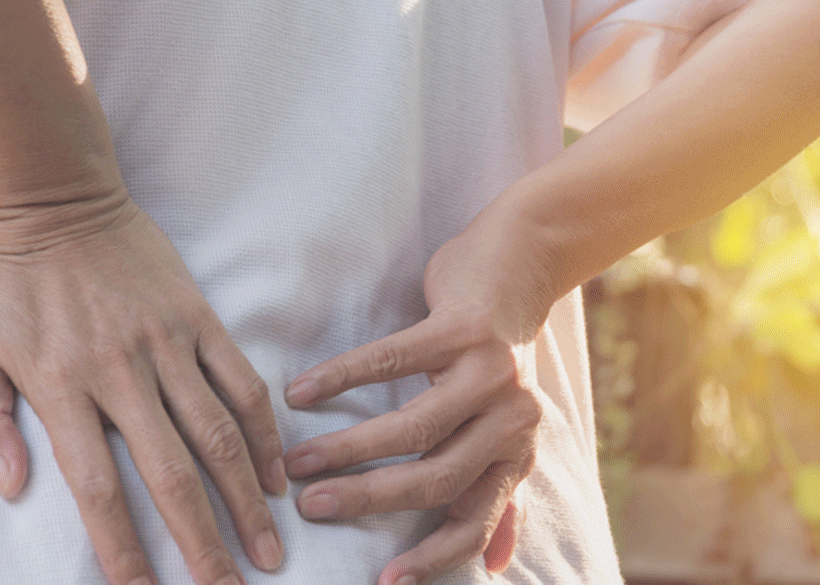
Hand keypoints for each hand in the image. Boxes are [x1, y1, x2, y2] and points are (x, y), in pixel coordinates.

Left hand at [0, 195, 287, 584]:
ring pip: (218, 433)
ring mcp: (166, 341)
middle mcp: (120, 370)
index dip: (123, 550)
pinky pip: (241, 381)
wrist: (53, 197)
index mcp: (61, 386)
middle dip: (204, 544)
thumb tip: (11, 487)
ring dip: (246, 499)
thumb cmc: (7, 280)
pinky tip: (278, 473)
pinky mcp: (197, 316)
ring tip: (269, 550)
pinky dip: (263, 431)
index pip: (98, 489)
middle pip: (173, 473)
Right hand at [282, 223, 548, 584]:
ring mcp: (489, 372)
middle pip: (436, 478)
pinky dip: (342, 377)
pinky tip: (302, 392)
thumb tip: (495, 563)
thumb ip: (499, 488)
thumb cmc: (497, 355)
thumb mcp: (507, 425)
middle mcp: (511, 418)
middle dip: (368, 499)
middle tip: (310, 507)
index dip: (432, 556)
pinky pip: (392, 358)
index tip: (382, 580)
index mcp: (516, 451)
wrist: (522, 266)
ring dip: (348, 447)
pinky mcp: (463, 327)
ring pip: (412, 426)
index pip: (474, 518)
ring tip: (296, 460)